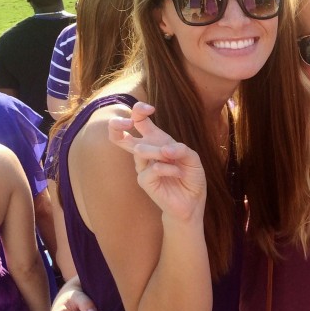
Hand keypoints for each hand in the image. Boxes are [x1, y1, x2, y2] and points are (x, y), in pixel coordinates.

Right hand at [108, 102, 206, 222]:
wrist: (192, 202)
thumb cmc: (191, 178)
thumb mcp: (192, 158)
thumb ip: (180, 149)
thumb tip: (165, 150)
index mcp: (156, 141)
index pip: (139, 122)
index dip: (138, 111)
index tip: (148, 108)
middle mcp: (145, 152)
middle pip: (118, 134)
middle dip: (116, 124)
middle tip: (127, 122)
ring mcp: (142, 167)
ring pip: (140, 149)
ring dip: (159, 151)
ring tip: (172, 157)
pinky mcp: (144, 180)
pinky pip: (153, 168)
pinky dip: (168, 168)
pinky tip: (178, 172)